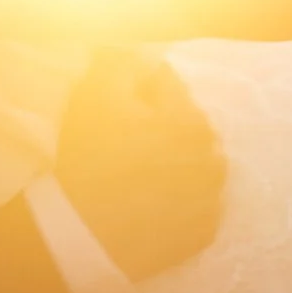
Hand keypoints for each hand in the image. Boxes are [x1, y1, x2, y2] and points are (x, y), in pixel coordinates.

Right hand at [55, 49, 226, 280]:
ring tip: (139, 176)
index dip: (137, 93)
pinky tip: (150, 203)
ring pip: (195, 165)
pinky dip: (179, 200)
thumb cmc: (84, 162)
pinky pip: (196, 205)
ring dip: (175, 162)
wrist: (79, 240)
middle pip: (186, 125)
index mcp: (190, 120)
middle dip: (162, 126)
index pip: (167, 87)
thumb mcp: (95, 96)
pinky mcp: (202, 234)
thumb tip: (141, 52)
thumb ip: (123, 63)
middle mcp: (212, 158)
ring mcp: (211, 200)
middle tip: (125, 145)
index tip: (115, 110)